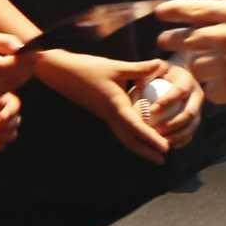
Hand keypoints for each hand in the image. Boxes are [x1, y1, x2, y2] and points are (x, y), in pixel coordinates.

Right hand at [0, 32, 31, 97]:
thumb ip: (0, 41)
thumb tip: (21, 47)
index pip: (6, 66)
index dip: (24, 60)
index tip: (35, 50)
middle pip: (13, 77)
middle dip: (27, 65)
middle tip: (36, 53)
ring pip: (12, 84)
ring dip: (23, 72)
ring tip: (27, 58)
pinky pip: (6, 89)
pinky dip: (14, 79)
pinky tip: (13, 67)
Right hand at [36, 51, 176, 163]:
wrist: (60, 72)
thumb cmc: (87, 68)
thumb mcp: (116, 66)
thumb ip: (140, 69)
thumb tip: (162, 65)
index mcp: (114, 107)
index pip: (136, 128)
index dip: (152, 139)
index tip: (165, 148)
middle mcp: (110, 115)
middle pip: (129, 140)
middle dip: (146, 151)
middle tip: (163, 159)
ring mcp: (105, 115)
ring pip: (124, 135)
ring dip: (140, 145)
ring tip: (156, 152)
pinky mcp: (103, 111)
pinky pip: (120, 127)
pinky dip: (133, 133)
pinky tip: (142, 130)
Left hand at [137, 61, 203, 146]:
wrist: (180, 75)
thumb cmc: (161, 72)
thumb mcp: (155, 68)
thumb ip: (146, 75)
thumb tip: (135, 89)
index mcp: (187, 80)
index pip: (179, 92)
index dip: (166, 102)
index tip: (150, 111)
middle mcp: (197, 95)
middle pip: (190, 112)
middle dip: (174, 124)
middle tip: (156, 131)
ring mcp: (199, 108)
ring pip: (192, 126)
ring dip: (178, 136)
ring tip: (161, 142)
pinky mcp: (197, 118)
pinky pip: (191, 132)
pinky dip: (180, 141)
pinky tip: (166, 144)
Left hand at [155, 0, 225, 111]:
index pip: (194, 9)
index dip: (175, 11)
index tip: (160, 13)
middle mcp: (223, 36)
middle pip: (185, 39)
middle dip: (172, 40)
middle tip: (164, 41)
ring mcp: (224, 63)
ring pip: (196, 67)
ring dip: (200, 69)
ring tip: (206, 71)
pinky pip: (211, 92)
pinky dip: (217, 91)